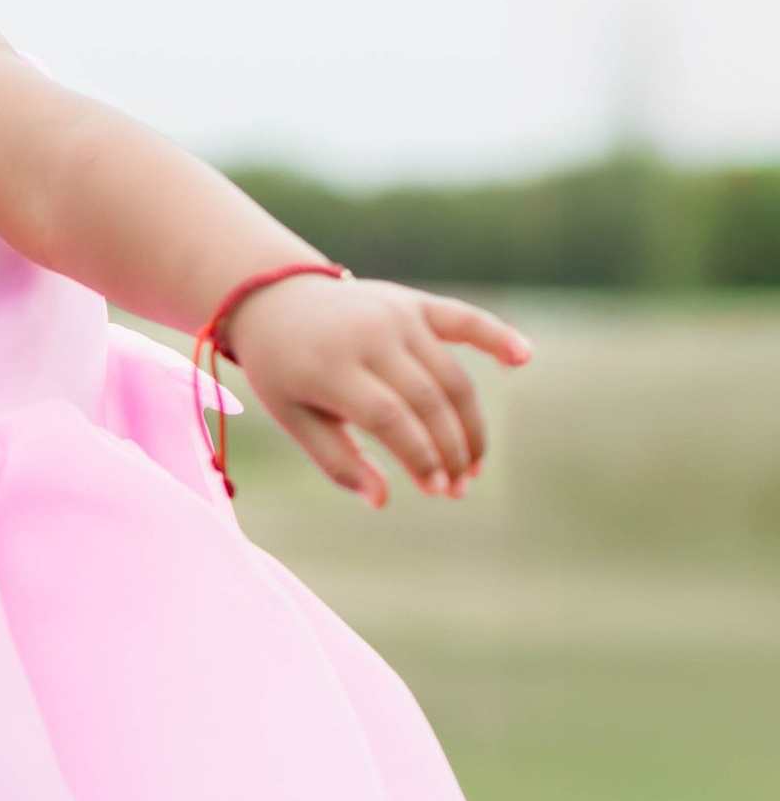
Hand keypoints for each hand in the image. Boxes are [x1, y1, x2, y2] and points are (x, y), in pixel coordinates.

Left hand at [224, 271, 530, 506]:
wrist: (276, 299)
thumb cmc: (284, 370)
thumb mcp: (293, 417)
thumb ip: (337, 460)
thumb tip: (382, 501)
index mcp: (332, 367)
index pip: (389, 417)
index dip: (420, 455)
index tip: (436, 489)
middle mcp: (370, 335)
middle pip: (428, 399)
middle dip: (450, 449)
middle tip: (459, 489)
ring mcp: (397, 316)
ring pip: (451, 375)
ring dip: (470, 423)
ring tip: (473, 465)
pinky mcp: (416, 304)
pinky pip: (464, 319)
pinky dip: (497, 336)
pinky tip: (524, 359)